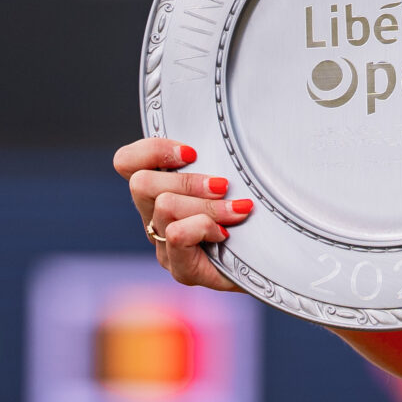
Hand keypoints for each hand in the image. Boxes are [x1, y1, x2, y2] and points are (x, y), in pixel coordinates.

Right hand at [111, 137, 247, 292]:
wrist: (276, 261)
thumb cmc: (253, 212)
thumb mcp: (231, 175)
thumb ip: (214, 157)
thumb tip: (221, 132)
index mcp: (159, 191)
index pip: (126, 162)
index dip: (152, 150)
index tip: (192, 153)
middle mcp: (154, 218)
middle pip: (141, 183)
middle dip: (188, 180)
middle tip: (223, 186)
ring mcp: (164, 247)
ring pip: (164, 207)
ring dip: (206, 205)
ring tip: (236, 211)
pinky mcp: (181, 269)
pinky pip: (177, 235)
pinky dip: (204, 227)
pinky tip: (225, 233)